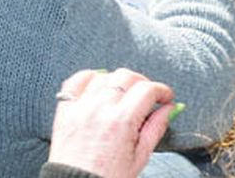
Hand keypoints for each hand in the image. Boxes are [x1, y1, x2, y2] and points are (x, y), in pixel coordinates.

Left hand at [48, 69, 174, 177]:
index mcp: (122, 121)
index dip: (162, 90)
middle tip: (147, 96)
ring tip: (123, 94)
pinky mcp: (65, 110)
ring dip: (117, 81)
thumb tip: (169, 109)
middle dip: (142, 83)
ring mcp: (81, 107)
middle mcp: (101, 109)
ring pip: (104, 76)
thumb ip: (156, 128)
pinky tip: (97, 86)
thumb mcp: (140, 157)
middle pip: (127, 76)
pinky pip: (75, 81)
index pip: (148, 89)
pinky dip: (89, 78)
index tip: (165, 97)